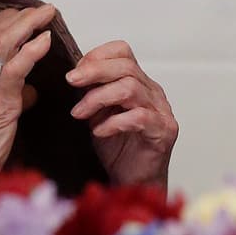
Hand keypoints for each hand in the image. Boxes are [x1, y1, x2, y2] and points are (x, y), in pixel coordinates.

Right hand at [0, 4, 54, 210]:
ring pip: (2, 41)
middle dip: (21, 15)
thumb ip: (10, 95)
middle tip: (44, 9)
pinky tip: (45, 41)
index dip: (7, 18)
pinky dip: (31, 51)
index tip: (27, 13)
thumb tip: (31, 91)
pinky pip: (14, 69)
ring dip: (28, 23)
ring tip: (47, 15)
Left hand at [67, 40, 176, 186]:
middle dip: (94, 71)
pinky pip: (139, 118)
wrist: (134, 182)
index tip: (75, 71)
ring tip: (79, 113)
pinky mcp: (164, 132)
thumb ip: (92, 93)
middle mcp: (153, 93)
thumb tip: (73, 76)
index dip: (98, 56)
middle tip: (71, 81)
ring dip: (99, 98)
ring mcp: (161, 112)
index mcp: (139, 82)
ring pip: (131, 88)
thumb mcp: (98, 114)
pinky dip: (113, 122)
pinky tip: (98, 131)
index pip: (123, 52)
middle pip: (127, 67)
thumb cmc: (118, 149)